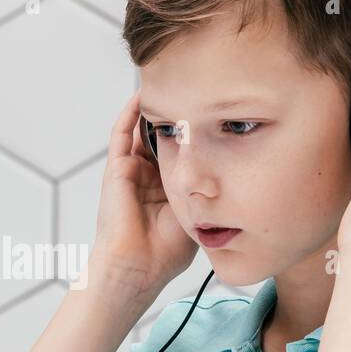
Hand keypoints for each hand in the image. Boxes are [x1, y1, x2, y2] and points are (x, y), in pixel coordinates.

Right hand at [87, 92, 197, 296]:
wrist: (137, 267)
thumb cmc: (165, 253)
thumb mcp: (197, 216)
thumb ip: (207, 194)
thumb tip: (233, 176)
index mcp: (165, 191)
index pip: (180, 154)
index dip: (195, 135)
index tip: (214, 115)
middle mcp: (147, 179)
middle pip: (161, 138)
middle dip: (176, 117)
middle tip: (196, 92)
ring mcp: (130, 172)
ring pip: (141, 131)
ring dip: (154, 109)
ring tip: (171, 83)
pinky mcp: (117, 169)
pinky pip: (121, 133)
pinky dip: (130, 113)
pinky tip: (144, 94)